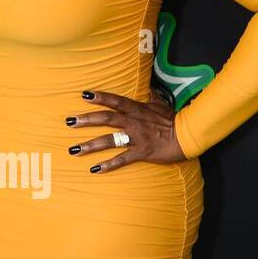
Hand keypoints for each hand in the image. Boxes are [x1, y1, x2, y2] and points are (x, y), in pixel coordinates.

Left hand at [66, 88, 186, 170]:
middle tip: (69, 122)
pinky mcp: (141, 152)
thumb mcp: (160, 105)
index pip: (115, 100)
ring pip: (109, 140)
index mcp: (137, 109)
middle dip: (86, 120)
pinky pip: (122, 159)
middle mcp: (133, 122)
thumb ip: (150, 97)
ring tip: (74, 150)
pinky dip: (108, 165)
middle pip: (106, 119)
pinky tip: (94, 169)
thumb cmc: (174, 119)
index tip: (84, 95)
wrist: (188, 135)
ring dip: (90, 145)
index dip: (100, 97)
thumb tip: (148, 89)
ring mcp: (136, 137)